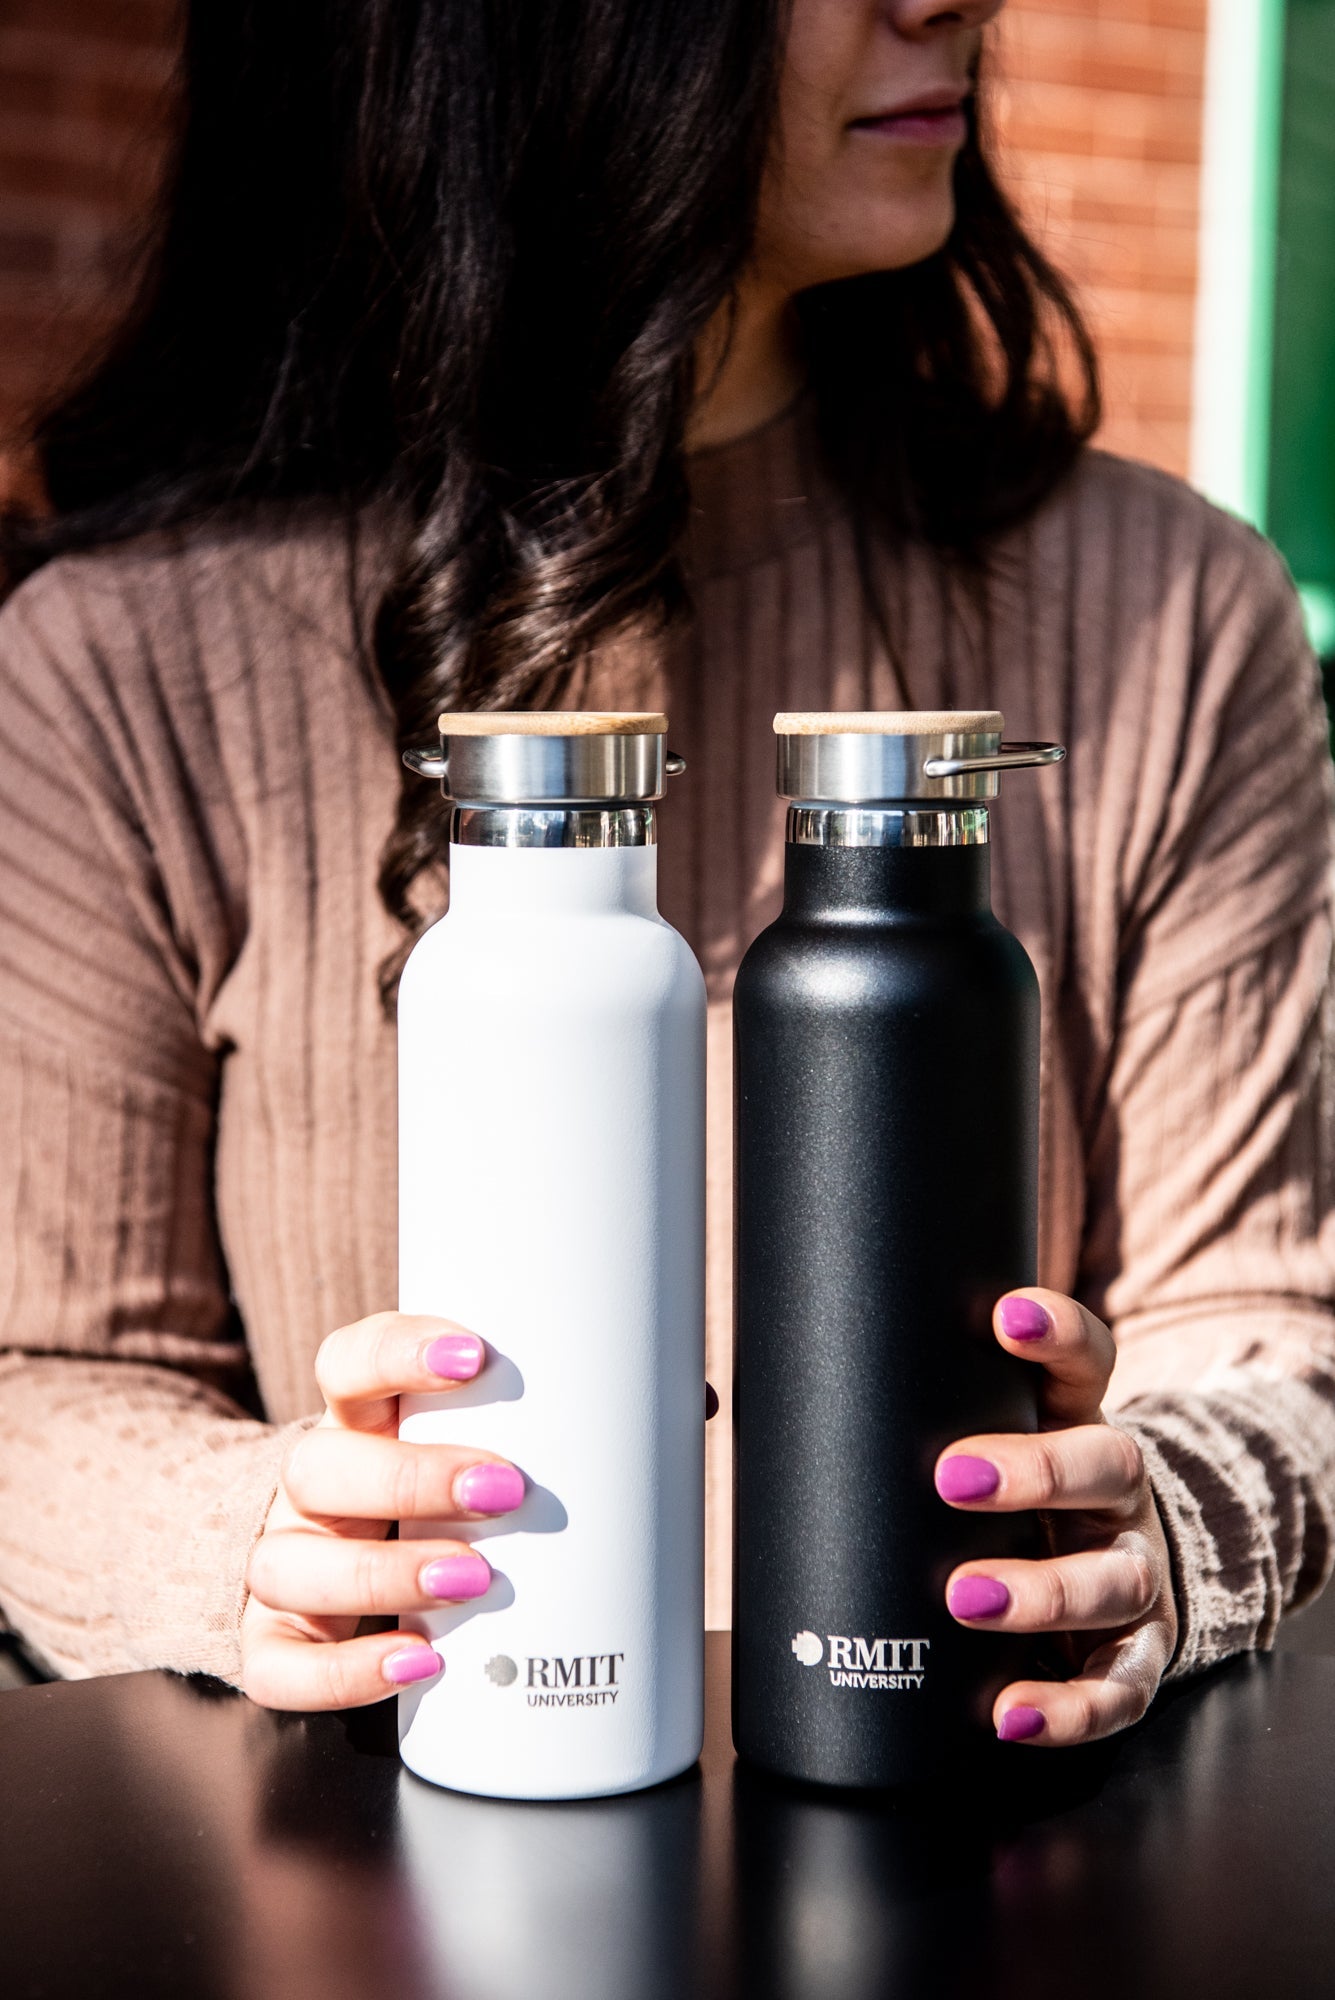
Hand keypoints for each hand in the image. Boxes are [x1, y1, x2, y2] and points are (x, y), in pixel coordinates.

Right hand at [241, 1312, 522, 1710]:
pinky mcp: (271, 1644)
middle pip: (317, 1466)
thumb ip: (544, 1432)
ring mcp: (282, 1566)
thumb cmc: (436, 1501)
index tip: (473, 1356)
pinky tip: (418, 1660)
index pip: (348, 1364)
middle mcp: (308, 1489)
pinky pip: (280, 1667)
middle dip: (410, 1478)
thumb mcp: (470, 1448)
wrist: (338, 1573)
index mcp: (355, 1423)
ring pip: (288, 1565)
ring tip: (474, 1581)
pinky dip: (345, 1671)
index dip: (396, 1353)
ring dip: (384, 1574)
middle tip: (504, 1490)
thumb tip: (685, 1414)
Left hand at [935, 1288, 1177, 1746]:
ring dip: (1043, 1591)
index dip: (1056, 1332)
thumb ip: (902, 1410)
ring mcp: (1136, 1572)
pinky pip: (1119, 1687)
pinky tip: (1011, 1713)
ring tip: (966, 1598)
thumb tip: (730, 1397)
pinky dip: (1069, 1708)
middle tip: (953, 1478)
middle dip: (1035, 1471)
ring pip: (1115, 1579)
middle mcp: (1118, 1492)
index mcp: (1077, 1421)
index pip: (1084, 1360)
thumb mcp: (978, 1438)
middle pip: (1106, 1464)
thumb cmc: (1011, 1494)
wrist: (1104, 1571)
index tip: (1005, 1316)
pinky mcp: (1139, 1653)